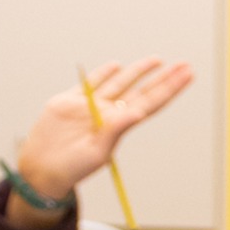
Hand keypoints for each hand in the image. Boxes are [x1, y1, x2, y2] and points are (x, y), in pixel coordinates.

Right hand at [13, 58, 192, 205]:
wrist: (41, 168)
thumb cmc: (73, 167)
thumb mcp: (98, 151)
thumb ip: (116, 129)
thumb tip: (138, 112)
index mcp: (120, 125)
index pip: (151, 102)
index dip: (169, 89)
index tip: (187, 76)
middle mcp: (108, 113)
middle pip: (141, 91)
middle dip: (162, 78)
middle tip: (184, 65)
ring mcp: (89, 106)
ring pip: (119, 83)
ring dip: (138, 71)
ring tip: (157, 60)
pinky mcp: (68, 102)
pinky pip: (89, 84)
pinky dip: (103, 73)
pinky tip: (117, 66)